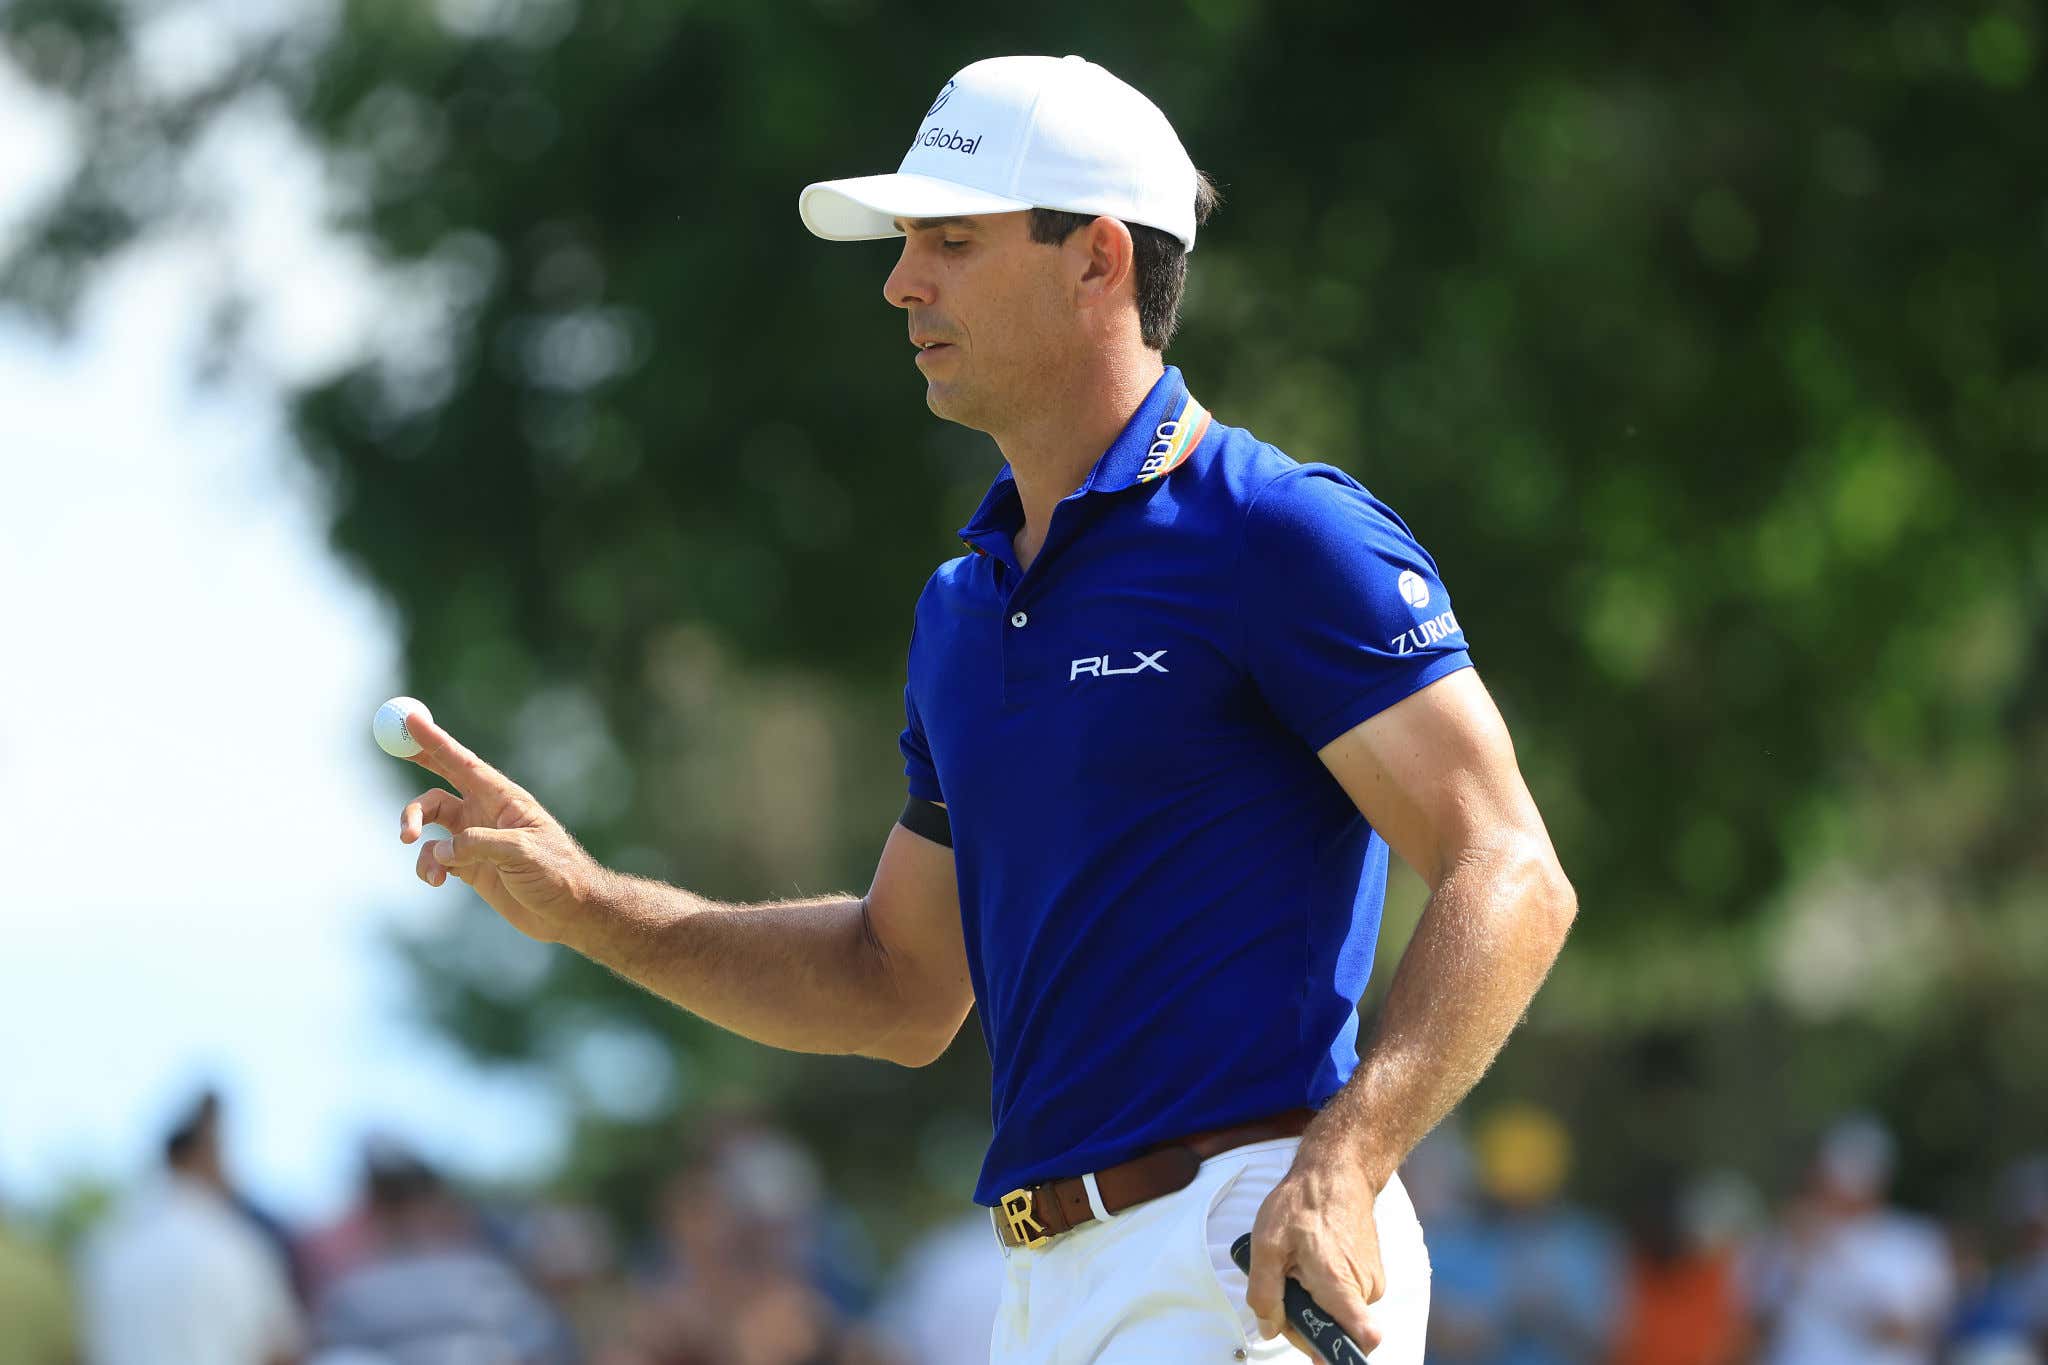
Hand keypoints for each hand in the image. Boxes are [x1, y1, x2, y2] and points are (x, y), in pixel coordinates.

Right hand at [397, 711, 607, 942]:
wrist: (568, 913)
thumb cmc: (557, 874)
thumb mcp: (522, 853)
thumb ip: (479, 845)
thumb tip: (440, 849)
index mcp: (503, 799)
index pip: (463, 763)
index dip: (435, 740)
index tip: (410, 718)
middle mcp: (485, 813)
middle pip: (441, 780)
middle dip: (418, 762)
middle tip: (391, 748)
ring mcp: (474, 840)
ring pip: (429, 824)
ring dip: (416, 834)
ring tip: (429, 862)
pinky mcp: (468, 867)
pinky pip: (433, 858)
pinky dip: (427, 867)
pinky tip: (437, 881)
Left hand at [1245, 1149, 1386, 1356]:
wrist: (1336, 1172)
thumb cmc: (1302, 1203)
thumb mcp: (1267, 1244)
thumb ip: (1264, 1293)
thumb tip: (1270, 1328)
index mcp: (1340, 1284)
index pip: (1363, 1339)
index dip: (1337, 1351)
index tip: (1313, 1341)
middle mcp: (1364, 1288)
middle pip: (1336, 1331)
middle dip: (1305, 1319)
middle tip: (1285, 1282)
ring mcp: (1371, 1281)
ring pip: (1338, 1314)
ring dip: (1312, 1301)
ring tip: (1297, 1265)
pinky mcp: (1370, 1274)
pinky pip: (1345, 1298)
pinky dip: (1324, 1289)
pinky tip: (1310, 1262)